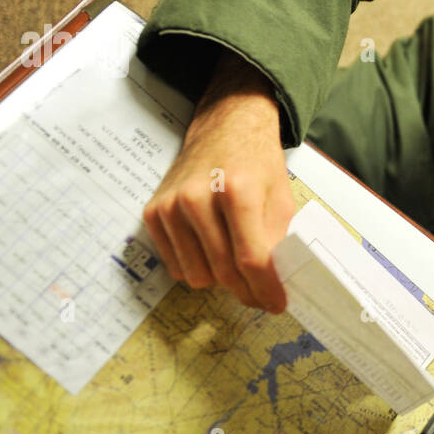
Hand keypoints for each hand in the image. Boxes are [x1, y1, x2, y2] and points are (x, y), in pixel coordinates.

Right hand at [142, 51, 294, 312]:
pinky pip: (175, 265)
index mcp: (236, 190)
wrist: (224, 128)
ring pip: (196, 275)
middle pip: (223, 271)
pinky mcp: (153, 213)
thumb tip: (274, 286)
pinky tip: (210, 248)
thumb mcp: (280, 197)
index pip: (250, 258)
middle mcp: (197, 197)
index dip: (265, 289)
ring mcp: (170, 206)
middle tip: (260, 296)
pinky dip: (196, 266)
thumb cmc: (256, 163)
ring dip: (219, 279)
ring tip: (234, 262)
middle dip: (246, 291)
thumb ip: (277, 241)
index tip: (276, 305)